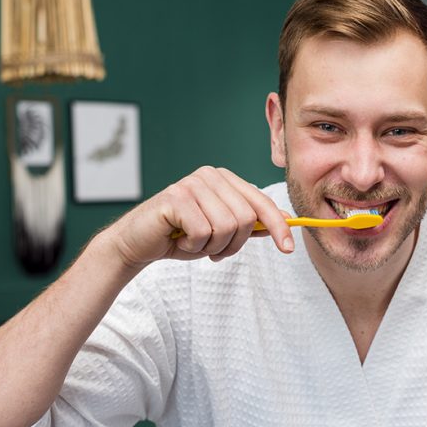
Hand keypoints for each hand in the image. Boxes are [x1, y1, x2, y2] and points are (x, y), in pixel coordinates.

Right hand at [103, 166, 294, 268]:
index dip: (278, 227)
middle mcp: (210, 175)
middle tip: (214, 251)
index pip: (261, 202)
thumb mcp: (222, 232)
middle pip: (247, 218)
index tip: (288, 248)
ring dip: (213, 247)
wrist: (138, 244)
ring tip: (195, 244)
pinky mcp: (175, 197)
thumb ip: (250, 224)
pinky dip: (194, 246)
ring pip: (227, 227)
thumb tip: (283, 221)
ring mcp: (192, 184)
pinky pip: (203, 232)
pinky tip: (180, 240)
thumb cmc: (181, 237)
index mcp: (224, 179)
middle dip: (234, 244)